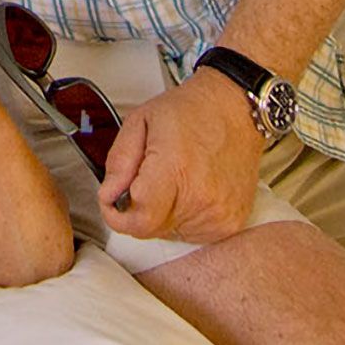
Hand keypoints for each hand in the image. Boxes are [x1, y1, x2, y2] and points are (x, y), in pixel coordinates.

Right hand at [0, 136, 75, 287]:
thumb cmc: (19, 176)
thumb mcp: (59, 207)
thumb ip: (58, 239)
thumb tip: (48, 248)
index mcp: (55, 267)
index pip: (46, 282)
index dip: (30, 265)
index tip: (19, 251)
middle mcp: (26, 283)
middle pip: (15, 288)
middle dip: (6, 271)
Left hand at [97, 73, 262, 244]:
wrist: (236, 110)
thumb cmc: (190, 111)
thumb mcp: (140, 120)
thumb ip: (120, 161)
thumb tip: (109, 196)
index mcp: (176, 169)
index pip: (138, 220)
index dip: (117, 214)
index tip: (113, 199)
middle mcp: (201, 197)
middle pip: (150, 229)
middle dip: (139, 209)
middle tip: (148, 178)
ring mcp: (220, 214)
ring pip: (169, 233)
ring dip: (163, 213)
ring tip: (175, 179)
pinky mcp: (231, 223)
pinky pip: (192, 235)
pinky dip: (184, 217)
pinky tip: (191, 190)